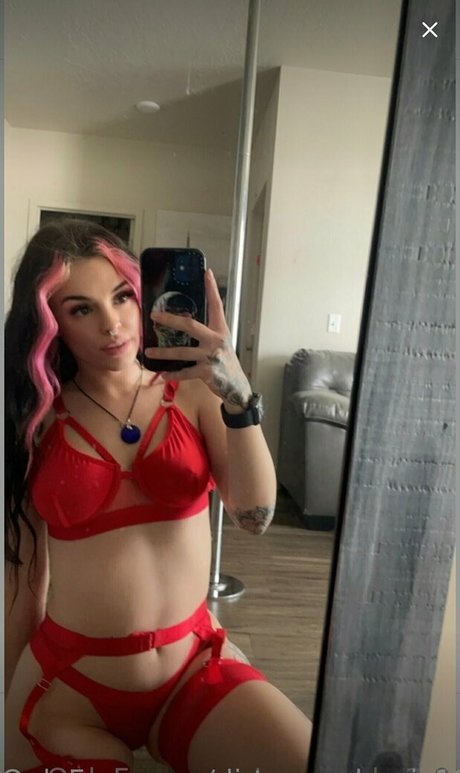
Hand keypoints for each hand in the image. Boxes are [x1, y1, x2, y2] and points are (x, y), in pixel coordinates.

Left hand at [144, 269, 251, 409]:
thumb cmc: (225, 362)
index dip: (211, 289)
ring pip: (182, 352)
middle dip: (170, 320)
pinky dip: (173, 374)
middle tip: (154, 315)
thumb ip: (207, 332)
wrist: (236, 386)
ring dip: (164, 352)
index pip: (216, 306)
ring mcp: (211, 357)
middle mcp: (216, 341)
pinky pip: (185, 372)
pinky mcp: (207, 372)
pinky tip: (163, 374)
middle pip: (190, 326)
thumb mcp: (221, 343)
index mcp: (220, 330)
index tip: (206, 273)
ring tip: (149, 352)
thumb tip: (185, 320)